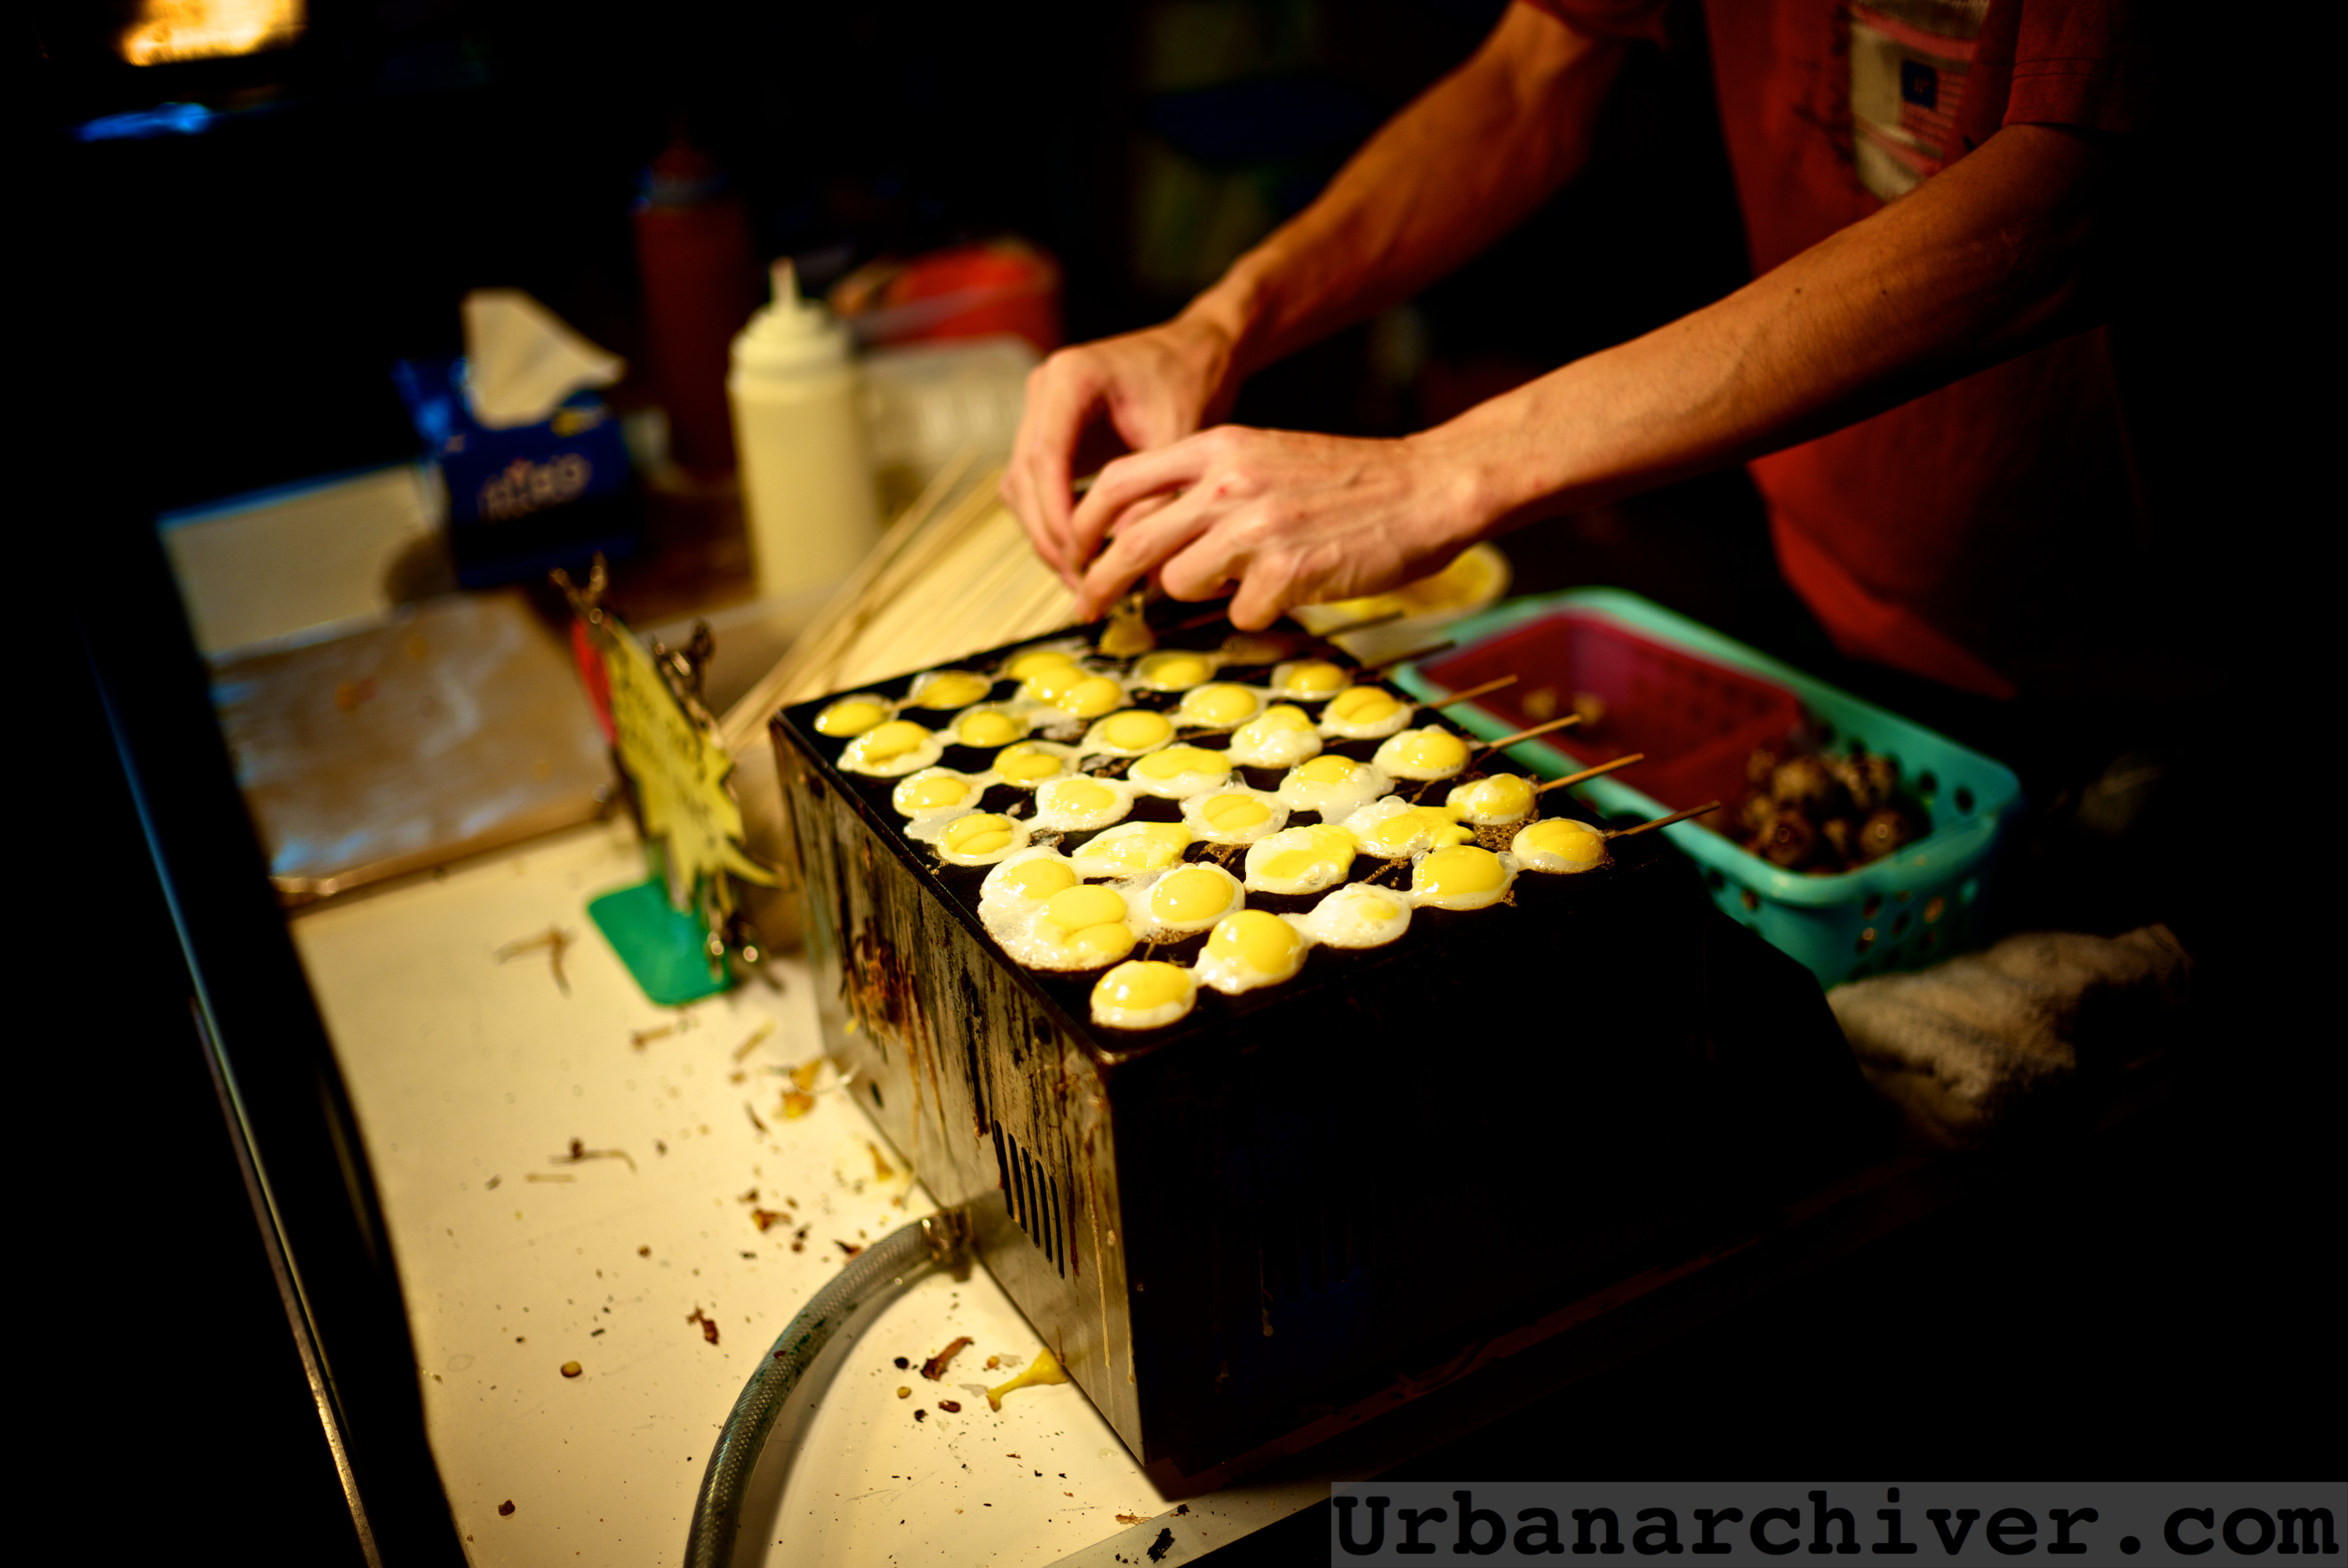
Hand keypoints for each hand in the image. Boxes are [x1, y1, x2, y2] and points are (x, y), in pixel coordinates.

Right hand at [1000, 316, 1241, 588]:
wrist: (1195, 353)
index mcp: (1071, 378)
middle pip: (1024, 477)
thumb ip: (1154, 495)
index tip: (1080, 558)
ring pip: (1021, 487)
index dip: (1057, 516)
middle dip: (1050, 536)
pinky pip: (1034, 485)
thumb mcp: (1179, 438)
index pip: (1045, 458)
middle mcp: (1044, 390)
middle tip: (1081, 582)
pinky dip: (1052, 520)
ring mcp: (1039, 410)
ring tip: (1082, 577)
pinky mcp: (1047, 431)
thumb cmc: (1192, 382)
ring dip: (1046, 535)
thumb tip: (1133, 562)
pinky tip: (1083, 552)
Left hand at [1067, 424, 1484, 628]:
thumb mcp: (1264, 459)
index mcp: (1218, 447)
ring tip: (1244, 579)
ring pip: (1179, 583)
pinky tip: (1293, 588)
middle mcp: (1228, 482)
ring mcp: (1255, 528)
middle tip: (1089, 610)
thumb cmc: (1345, 482)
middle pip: (1132, 543)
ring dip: (1200, 593)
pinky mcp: (1286, 573)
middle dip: (1100, 583)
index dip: (1084, 524)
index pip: (1118, 482)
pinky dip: (1258, 613)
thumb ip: (1207, 487)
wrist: (1425, 489)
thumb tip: (1147, 539)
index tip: (1072, 553)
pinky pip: (1238, 614)